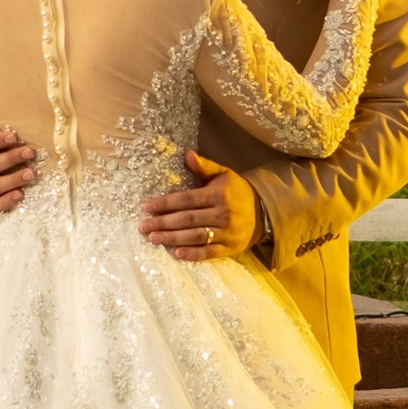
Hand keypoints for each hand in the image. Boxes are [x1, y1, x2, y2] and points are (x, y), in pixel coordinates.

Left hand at [139, 152, 260, 264]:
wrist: (264, 212)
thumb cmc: (237, 191)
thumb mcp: (223, 174)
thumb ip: (204, 166)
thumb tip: (187, 154)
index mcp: (218, 194)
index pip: (187, 199)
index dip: (166, 203)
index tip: (147, 206)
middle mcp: (222, 214)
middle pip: (187, 219)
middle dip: (163, 223)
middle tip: (143, 226)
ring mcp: (226, 233)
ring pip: (195, 236)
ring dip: (172, 238)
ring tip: (153, 238)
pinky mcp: (229, 248)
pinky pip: (208, 253)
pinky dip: (193, 254)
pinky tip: (176, 253)